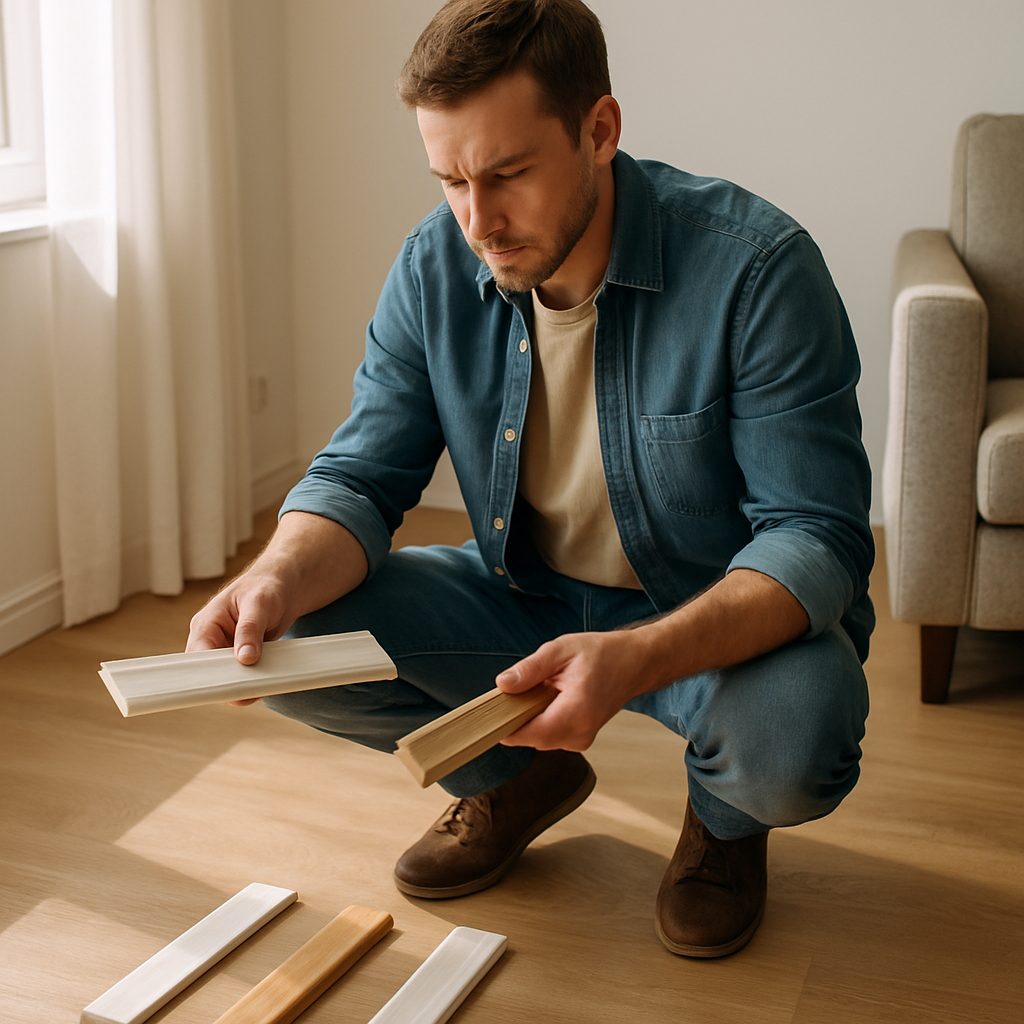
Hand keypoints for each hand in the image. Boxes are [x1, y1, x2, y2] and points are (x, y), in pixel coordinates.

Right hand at [186, 570, 293, 704]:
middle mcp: (211, 641)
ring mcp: (225, 651)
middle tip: (252, 691)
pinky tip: (266, 684)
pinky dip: (253, 682)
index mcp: (205, 625)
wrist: (283, 588)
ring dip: (243, 685)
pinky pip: (242, 677)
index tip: (229, 688)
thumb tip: (245, 658)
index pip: (199, 657)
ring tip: (263, 687)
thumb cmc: (266, 587)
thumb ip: (250, 629)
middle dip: (229, 684)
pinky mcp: (240, 658)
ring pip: (226, 679)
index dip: (211, 675)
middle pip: (210, 674)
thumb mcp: (259, 604)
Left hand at [495, 629, 661, 750]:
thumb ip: (531, 669)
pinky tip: (548, 701)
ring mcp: (582, 740)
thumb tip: (502, 684)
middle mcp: (581, 733)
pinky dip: (542, 721)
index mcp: (577, 711)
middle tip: (513, 692)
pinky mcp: (580, 740)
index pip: (530, 734)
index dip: (505, 727)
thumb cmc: (601, 654)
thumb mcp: (561, 650)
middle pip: (531, 738)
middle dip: (516, 719)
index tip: (489, 713)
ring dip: (530, 720)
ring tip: (538, 691)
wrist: (634, 663)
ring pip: (539, 739)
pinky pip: (550, 737)